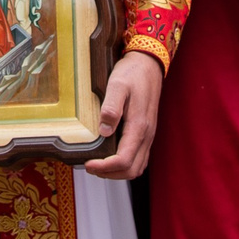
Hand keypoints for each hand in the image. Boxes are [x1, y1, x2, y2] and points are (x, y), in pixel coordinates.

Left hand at [85, 51, 163, 179]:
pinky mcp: (147, 132)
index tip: (88, 164)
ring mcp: (148, 135)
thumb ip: (111, 108)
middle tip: (90, 167)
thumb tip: (104, 131)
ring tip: (98, 166)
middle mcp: (147, 135)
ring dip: (117, 172)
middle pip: (131, 170)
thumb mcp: (117, 85)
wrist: (149, 64)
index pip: (124, 159)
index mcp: (139, 126)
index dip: (105, 167)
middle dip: (110, 174)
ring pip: (137, 167)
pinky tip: (111, 158)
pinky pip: (139, 158)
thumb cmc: (132, 73)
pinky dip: (125, 165)